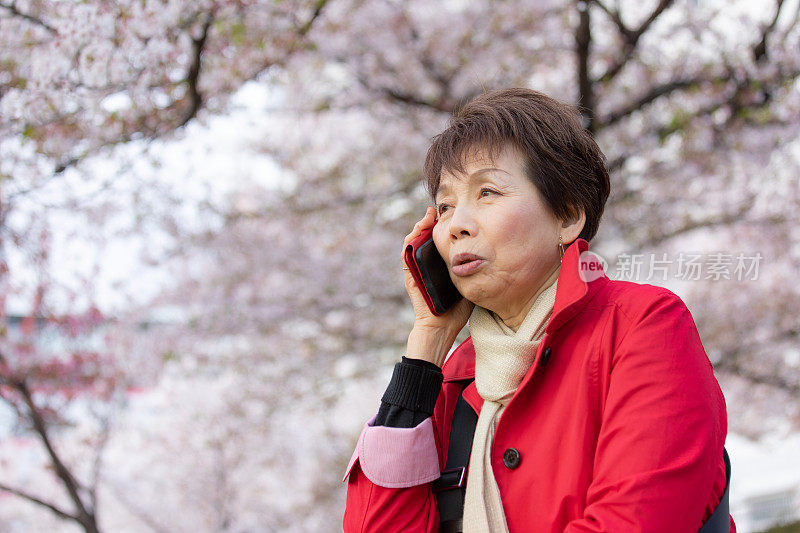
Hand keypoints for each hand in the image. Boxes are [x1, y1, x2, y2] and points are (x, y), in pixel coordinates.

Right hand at [401, 207, 473, 365]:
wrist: (443, 326)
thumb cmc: (458, 308)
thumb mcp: (468, 280)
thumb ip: (473, 267)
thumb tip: (492, 253)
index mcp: (439, 264)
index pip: (438, 240)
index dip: (442, 226)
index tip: (451, 214)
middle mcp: (426, 264)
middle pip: (425, 237)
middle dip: (429, 222)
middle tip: (437, 209)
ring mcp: (416, 269)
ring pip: (413, 242)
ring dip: (418, 227)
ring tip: (427, 216)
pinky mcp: (409, 275)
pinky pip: (406, 254)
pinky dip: (409, 241)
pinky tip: (417, 232)